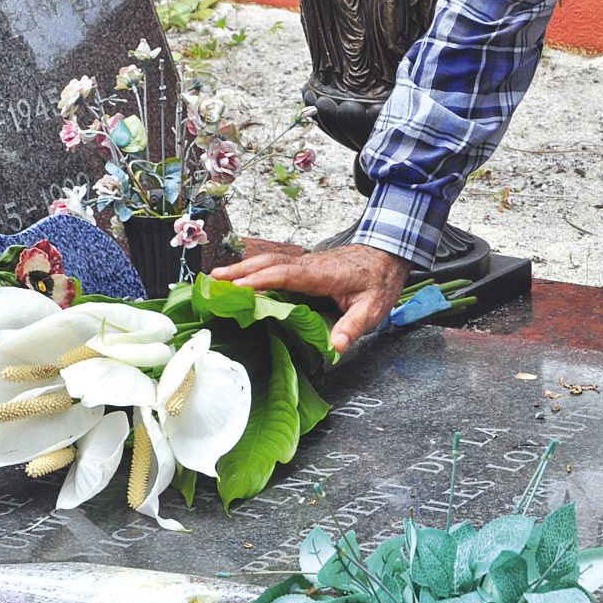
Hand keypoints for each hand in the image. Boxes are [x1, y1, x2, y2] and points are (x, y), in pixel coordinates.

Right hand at [211, 240, 409, 353]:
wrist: (388, 254)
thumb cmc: (379, 281)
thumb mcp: (373, 308)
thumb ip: (353, 326)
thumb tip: (335, 347)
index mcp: (321, 274)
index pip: (285, 275)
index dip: (261, 281)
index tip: (238, 288)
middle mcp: (308, 264)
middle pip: (270, 264)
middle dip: (241, 271)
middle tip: (214, 280)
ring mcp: (305, 263)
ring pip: (270, 262)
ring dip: (243, 268)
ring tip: (217, 277)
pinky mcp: (305, 266)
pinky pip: (276, 265)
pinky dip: (255, 269)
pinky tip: (242, 277)